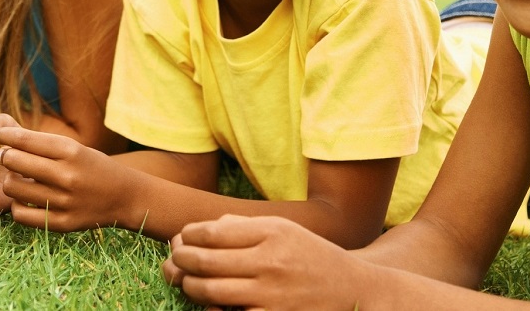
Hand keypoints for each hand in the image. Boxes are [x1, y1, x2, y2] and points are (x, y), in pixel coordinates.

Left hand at [0, 126, 128, 231]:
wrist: (124, 197)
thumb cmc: (93, 167)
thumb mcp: (74, 148)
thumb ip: (40, 145)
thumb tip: (0, 140)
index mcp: (71, 151)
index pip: (23, 139)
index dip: (3, 136)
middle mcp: (67, 175)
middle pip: (13, 161)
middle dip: (3, 156)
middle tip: (6, 157)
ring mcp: (64, 201)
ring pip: (12, 188)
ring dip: (10, 181)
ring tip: (19, 179)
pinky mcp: (61, 223)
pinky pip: (20, 214)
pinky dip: (17, 205)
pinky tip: (25, 199)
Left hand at [163, 215, 373, 309]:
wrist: (353, 289)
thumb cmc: (310, 255)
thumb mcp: (282, 228)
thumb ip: (241, 226)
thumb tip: (197, 232)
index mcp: (271, 232)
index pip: (211, 232)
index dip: (188, 235)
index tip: (183, 238)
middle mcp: (271, 262)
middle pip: (204, 262)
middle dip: (180, 260)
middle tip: (175, 260)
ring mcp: (272, 295)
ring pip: (210, 292)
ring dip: (189, 286)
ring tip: (186, 281)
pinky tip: (210, 305)